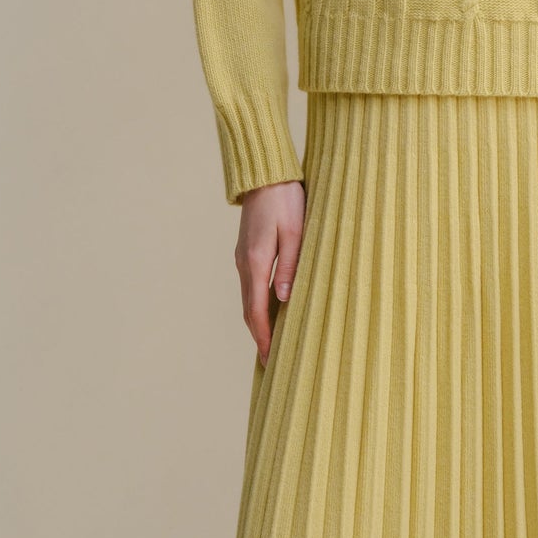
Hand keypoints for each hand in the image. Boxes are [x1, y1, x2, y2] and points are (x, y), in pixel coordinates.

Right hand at [236, 179, 305, 365]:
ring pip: (248, 299)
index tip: (269, 358)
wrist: (265, 176)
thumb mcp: (296, 233)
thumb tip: (284, 299)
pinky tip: (268, 312)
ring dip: (257, 323)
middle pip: (249, 310)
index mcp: (256, 261)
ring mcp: (242, 258)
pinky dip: (256, 306)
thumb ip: (291, 266)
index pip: (258, 309)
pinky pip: (250, 286)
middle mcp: (244, 263)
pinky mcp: (246, 252)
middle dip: (258, 336)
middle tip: (269, 361)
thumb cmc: (286, 201)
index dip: (264, 336)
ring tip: (270, 343)